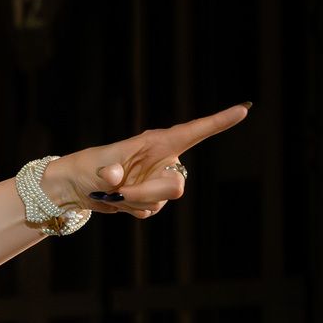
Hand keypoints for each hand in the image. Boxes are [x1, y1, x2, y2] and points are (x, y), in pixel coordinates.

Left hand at [43, 103, 250, 218]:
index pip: (194, 131)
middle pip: (176, 185)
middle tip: (122, 193)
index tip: (244, 110)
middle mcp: (163, 160)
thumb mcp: (98, 165)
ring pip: (162, 200)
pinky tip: (119, 201)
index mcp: (157, 142)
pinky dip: (131, 210)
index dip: (219, 122)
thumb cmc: (89, 166)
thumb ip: (111, 171)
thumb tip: (117, 179)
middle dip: (149, 193)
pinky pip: (149, 212)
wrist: (78, 186)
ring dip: (135, 202)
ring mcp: (158, 182)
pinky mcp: (151, 199)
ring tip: (114, 194)